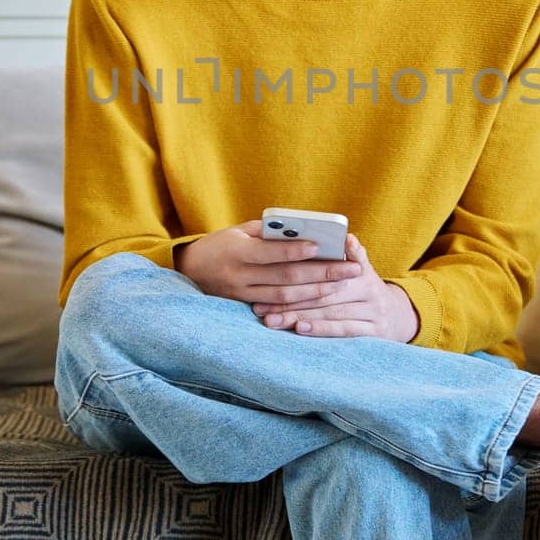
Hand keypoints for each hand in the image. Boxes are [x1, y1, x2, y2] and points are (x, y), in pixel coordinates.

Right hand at [174, 219, 362, 306]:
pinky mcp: (246, 306)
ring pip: (285, 297)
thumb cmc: (220, 244)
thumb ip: (268, 233)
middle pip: (286, 277)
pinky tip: (320, 301)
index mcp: (237, 251)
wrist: (189, 271)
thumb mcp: (238, 231)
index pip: (272, 252)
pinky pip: (277, 308)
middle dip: (322, 274)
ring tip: (342, 284)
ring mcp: (242, 294)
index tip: (322, 246)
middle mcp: (240, 276)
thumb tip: (303, 232)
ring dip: (317, 292)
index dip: (297, 251)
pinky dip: (300, 305)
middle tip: (351, 269)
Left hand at [252, 233, 420, 342]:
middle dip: (290, 299)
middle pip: (325, 293)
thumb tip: (346, 236)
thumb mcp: (363, 268)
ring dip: (298, 316)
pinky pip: (344, 330)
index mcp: (363, 271)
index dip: (300, 272)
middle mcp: (371, 291)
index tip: (274, 273)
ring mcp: (374, 312)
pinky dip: (321, 329)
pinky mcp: (374, 332)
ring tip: (272, 319)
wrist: (397, 317)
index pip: (328, 270)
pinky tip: (300, 329)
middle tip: (262, 304)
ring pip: (331, 312)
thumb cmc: (366, 289)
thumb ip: (352, 254)